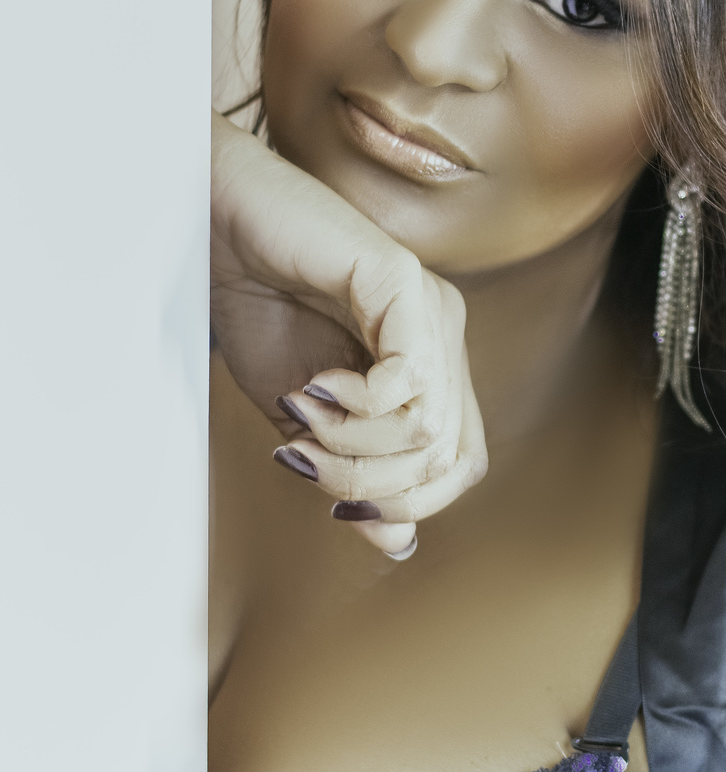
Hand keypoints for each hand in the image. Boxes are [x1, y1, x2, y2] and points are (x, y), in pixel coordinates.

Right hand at [210, 111, 486, 554]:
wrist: (217, 226)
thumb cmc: (257, 307)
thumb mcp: (306, 419)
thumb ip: (352, 474)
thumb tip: (399, 545)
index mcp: (430, 366)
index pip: (461, 465)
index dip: (406, 505)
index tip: (334, 508)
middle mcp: (444, 336)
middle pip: (449, 458)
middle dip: (369, 485)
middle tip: (304, 463)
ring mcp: (431, 307)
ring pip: (429, 428)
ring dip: (354, 447)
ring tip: (303, 421)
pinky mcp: (404, 281)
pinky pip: (409, 378)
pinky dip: (354, 405)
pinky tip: (314, 387)